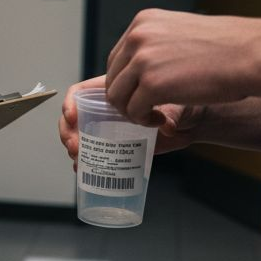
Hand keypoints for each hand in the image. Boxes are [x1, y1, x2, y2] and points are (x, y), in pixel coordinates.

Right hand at [60, 76, 203, 166]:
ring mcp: (109, 130)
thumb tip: (167, 126)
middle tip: (75, 146)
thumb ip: (170, 112)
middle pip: (74, 118)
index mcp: (113, 91)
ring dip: (73, 148)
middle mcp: (106, 111)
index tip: (71, 117)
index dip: (70, 104)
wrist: (192, 122)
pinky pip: (93, 155)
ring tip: (79, 158)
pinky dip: (84, 163)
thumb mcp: (175, 101)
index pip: (80, 93)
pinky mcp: (116, 149)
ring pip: (79, 137)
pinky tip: (83, 169)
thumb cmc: (182, 102)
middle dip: (68, 132)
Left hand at [105, 9, 260, 124]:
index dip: (126, 81)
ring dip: (133, 112)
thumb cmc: (228, 48)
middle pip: (113, 78)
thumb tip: (140, 67)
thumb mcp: (183, 34)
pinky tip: (162, 119)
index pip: (117, 57)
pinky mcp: (152, 84)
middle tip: (147, 110)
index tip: (142, 94)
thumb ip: (158, 46)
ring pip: (117, 97)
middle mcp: (138, 36)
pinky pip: (133, 111)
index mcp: (144, 21)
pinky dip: (144, 121)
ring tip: (154, 115)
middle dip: (127, 98)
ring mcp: (143, 60)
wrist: (252, 54)